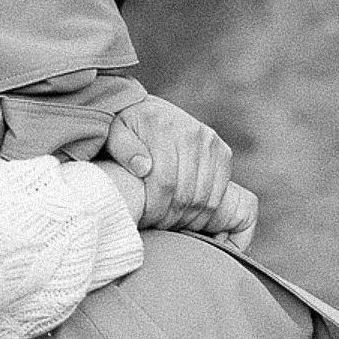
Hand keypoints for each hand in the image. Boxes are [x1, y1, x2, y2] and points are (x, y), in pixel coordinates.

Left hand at [106, 95, 256, 244]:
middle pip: (186, 193)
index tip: (144, 219)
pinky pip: (219, 194)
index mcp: (163, 127)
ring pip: (205, 197)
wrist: (152, 113)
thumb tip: (143, 167)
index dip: (154, 208)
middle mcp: (192, 133)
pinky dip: (205, 211)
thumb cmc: (128, 130)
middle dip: (170, 216)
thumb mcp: (115, 133)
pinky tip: (187, 216)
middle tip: (157, 225)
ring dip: (188, 218)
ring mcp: (210, 143)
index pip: (164, 182)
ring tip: (170, 222)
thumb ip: (123, 148)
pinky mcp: (223, 153)